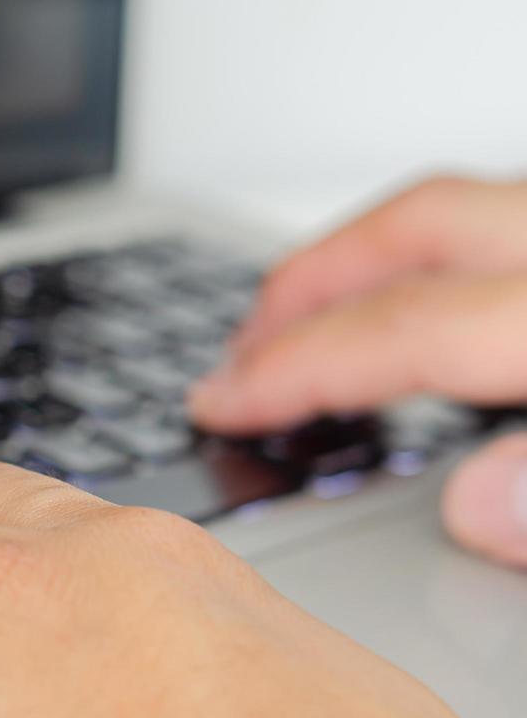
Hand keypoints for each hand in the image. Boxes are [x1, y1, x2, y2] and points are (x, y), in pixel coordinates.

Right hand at [188, 176, 526, 566]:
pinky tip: (431, 310)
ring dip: (368, 259)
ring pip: (466, 210)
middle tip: (239, 350)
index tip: (220, 404)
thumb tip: (475, 507)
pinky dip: (444, 261)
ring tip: (310, 319)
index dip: (294, 369)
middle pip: (420, 227)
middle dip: (305, 284)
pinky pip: (511, 225)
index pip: (405, 329)